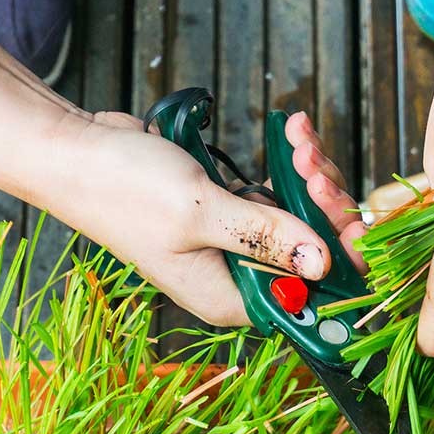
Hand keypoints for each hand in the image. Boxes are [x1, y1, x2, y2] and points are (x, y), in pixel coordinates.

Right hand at [51, 110, 366, 324]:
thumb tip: (321, 263)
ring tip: (299, 140)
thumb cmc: (123, 188)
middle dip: (325, 208)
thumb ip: (265, 238)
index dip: (341, 265)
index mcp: (230, 299)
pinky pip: (277, 197)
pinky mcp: (230, 214)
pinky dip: (290, 168)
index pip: (308, 298)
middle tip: (314, 165)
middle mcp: (236, 279)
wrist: (75, 151)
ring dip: (309, 177)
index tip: (357, 222)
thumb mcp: (202, 213)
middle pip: (312, 258)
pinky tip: (291, 134)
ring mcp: (233, 246)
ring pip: (299, 221)